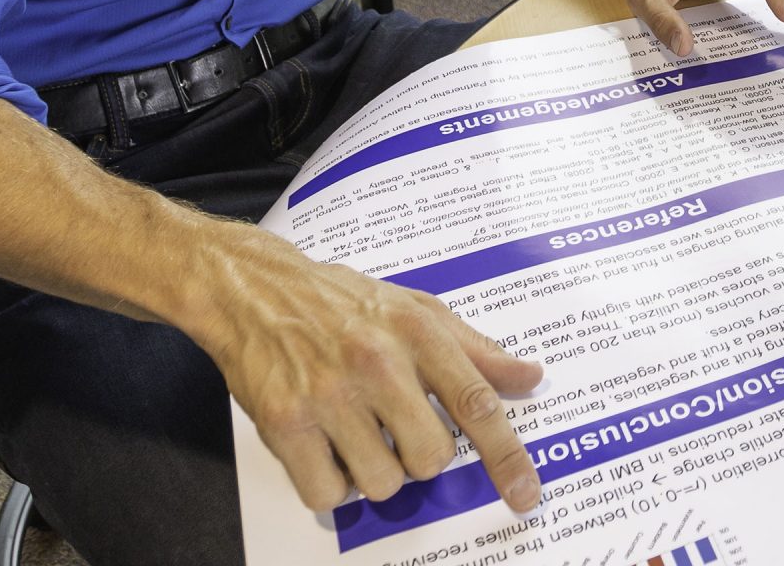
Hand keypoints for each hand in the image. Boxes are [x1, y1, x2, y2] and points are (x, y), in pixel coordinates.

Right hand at [194, 225, 544, 513]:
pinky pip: (327, 494)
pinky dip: (331, 484)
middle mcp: (377, 362)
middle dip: (419, 456)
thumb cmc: (341, 301)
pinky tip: (325, 447)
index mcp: (418, 332)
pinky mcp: (285, 422)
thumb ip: (475, 349)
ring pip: (381, 482)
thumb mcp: (417, 308)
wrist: (254, 289)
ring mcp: (329, 394)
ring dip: (373, 471)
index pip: (476, 403)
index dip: (506, 456)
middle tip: (395, 427)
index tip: (525, 494)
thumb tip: (529, 376)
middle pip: (430, 457)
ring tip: (355, 432)